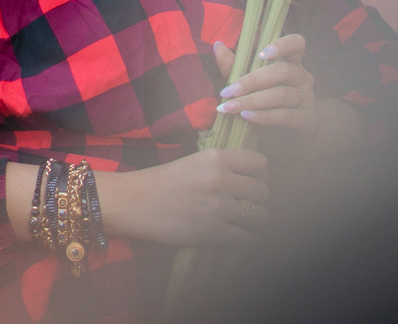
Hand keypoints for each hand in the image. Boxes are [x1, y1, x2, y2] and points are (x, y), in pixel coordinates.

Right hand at [95, 148, 268, 246]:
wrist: (133, 202)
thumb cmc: (162, 180)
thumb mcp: (195, 160)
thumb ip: (222, 165)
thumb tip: (249, 176)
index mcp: (218, 157)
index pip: (260, 163)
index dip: (263, 175)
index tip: (255, 183)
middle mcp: (222, 180)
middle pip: (263, 192)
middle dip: (259, 201)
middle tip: (250, 206)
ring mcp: (218, 207)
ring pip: (260, 216)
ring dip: (257, 222)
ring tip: (248, 224)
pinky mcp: (212, 232)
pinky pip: (246, 239)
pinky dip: (248, 241)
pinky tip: (242, 239)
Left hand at [213, 34, 318, 147]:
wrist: (291, 137)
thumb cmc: (269, 105)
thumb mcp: (253, 85)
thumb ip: (236, 67)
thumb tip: (218, 45)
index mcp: (291, 63)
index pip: (296, 44)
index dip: (282, 45)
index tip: (260, 54)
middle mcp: (303, 77)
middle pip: (282, 71)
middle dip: (252, 81)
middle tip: (227, 91)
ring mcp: (308, 98)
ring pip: (282, 95)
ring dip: (253, 101)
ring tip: (230, 107)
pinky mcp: (307, 120)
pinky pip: (286, 115)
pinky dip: (264, 116)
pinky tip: (247, 116)